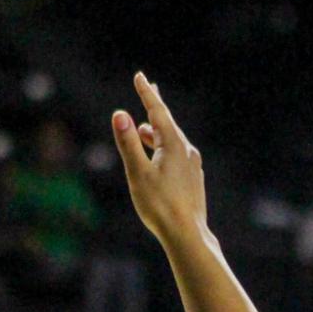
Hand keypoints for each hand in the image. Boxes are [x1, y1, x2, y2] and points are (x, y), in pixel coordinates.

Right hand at [112, 75, 206, 245]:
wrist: (187, 235)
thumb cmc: (160, 206)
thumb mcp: (138, 173)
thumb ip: (128, 143)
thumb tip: (120, 114)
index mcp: (174, 146)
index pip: (158, 112)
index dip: (146, 94)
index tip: (139, 76)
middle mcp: (187, 151)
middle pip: (168, 123)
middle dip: (156, 107)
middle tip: (150, 88)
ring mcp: (192, 166)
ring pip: (173, 141)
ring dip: (158, 131)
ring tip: (145, 128)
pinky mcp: (193, 180)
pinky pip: (177, 155)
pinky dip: (165, 148)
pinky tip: (160, 157)